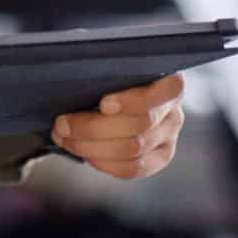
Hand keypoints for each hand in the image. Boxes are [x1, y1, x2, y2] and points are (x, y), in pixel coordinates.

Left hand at [52, 72, 185, 181]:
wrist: (119, 100)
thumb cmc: (114, 79)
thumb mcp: (113, 68)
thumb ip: (106, 72)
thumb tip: (72, 80)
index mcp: (169, 84)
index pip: (165, 92)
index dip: (134, 100)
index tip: (103, 104)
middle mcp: (174, 113)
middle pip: (140, 125)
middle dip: (94, 127)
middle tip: (63, 124)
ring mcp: (169, 139)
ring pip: (133, 150)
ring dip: (92, 146)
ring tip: (65, 138)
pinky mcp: (159, 159)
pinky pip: (132, 169)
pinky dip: (104, 163)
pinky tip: (85, 154)